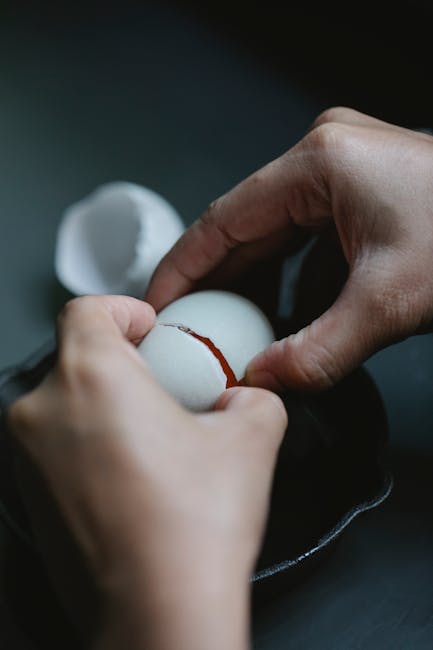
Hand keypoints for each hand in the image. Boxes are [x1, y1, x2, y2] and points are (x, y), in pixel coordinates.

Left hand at [8, 295, 286, 649]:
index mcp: (90, 375)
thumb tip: (247, 397)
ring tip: (154, 437)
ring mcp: (27, 457)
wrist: (157, 613)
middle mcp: (43, 410)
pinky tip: (134, 475)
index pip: (87, 308)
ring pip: (66, 402)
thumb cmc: (192, 526)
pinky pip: (58, 445)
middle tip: (166, 387)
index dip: (124, 310)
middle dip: (123, 362)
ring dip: (107, 404)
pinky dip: (90, 442)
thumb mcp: (251, 438)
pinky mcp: (27, 496)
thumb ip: (255, 397)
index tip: (150, 329)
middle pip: (77, 356)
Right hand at [146, 107, 432, 391]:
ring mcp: (342, 176)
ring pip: (274, 238)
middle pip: (244, 229)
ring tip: (230, 334)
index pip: (223, 220)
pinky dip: (290, 282)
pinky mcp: (359, 198)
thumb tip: (265, 382)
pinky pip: (305, 242)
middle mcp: (322, 160)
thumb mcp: (388, 302)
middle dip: (216, 284)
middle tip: (190, 331)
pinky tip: (284, 320)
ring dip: (254, 287)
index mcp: (317, 165)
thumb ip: (318, 350)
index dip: (182, 267)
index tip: (157, 304)